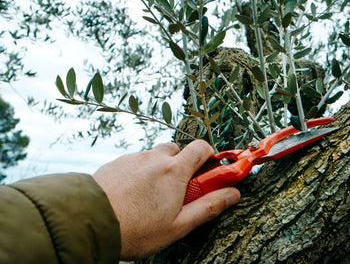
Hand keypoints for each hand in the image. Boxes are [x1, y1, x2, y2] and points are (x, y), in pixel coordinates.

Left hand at [93, 140, 240, 259]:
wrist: (89, 223)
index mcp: (175, 170)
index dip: (209, 156)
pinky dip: (140, 172)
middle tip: (179, 188)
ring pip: (154, 156)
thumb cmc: (135, 229)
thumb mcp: (179, 224)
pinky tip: (133, 194)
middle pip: (177, 149)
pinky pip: (135, 162)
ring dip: (159, 168)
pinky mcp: (116, 163)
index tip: (211, 171)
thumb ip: (209, 206)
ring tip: (152, 195)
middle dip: (182, 164)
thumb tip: (233, 194)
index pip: (201, 147)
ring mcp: (133, 158)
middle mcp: (154, 158)